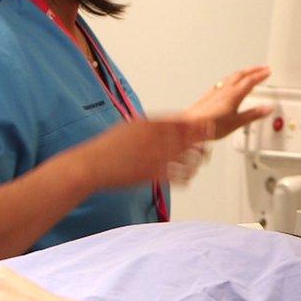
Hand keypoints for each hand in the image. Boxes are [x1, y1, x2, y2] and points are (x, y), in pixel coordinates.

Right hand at [79, 117, 212, 190]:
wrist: (91, 166)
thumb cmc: (107, 146)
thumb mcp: (128, 127)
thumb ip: (148, 125)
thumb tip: (165, 124)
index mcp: (148, 125)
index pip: (180, 123)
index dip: (196, 125)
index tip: (207, 125)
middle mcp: (153, 140)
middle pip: (186, 139)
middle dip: (201, 141)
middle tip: (209, 143)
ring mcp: (153, 158)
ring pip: (185, 158)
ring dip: (196, 160)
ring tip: (201, 160)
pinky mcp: (151, 175)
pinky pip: (176, 176)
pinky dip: (186, 177)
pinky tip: (189, 177)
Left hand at [185, 65, 272, 138]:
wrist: (191, 125)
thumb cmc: (210, 125)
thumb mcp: (237, 122)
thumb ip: (253, 114)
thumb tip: (267, 108)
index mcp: (234, 94)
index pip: (250, 81)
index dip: (261, 75)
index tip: (268, 71)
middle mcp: (225, 89)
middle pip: (242, 74)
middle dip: (254, 69)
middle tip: (263, 67)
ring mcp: (216, 90)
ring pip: (233, 75)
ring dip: (244, 72)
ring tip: (249, 71)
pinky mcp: (210, 94)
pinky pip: (225, 80)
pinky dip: (233, 77)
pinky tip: (231, 81)